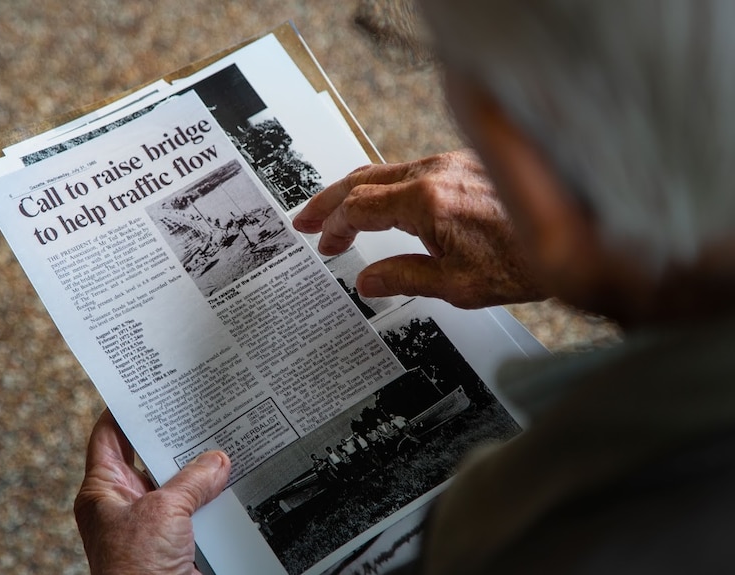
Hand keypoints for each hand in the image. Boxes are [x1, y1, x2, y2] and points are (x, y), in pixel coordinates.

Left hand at [74, 409, 230, 574]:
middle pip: (149, 458)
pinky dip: (212, 497)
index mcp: (103, 491)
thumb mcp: (163, 511)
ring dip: (199, 470)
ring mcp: (150, 524)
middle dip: (173, 438)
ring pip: (177, 484)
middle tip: (195, 409)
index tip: (143, 388)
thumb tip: (217, 460)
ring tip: (221, 440)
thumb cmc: (136, 570)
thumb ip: (192, 481)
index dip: (124, 411)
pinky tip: (231, 482)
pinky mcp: (174, 542)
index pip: (108, 437)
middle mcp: (124, 505)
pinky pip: (195, 510)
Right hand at [293, 150, 543, 307]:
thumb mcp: (456, 285)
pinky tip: (386, 205)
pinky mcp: (467, 165)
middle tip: (308, 218)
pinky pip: (413, 171)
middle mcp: (436, 173)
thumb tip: (367, 280)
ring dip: (357, 192)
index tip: (323, 243)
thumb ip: (403, 278)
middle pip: (364, 179)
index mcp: (426, 201)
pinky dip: (387, 187)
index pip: (359, 207)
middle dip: (329, 200)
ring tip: (338, 212)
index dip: (333, 226)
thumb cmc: (525, 262)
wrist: (582, 237)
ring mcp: (452, 165)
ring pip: (388, 171)